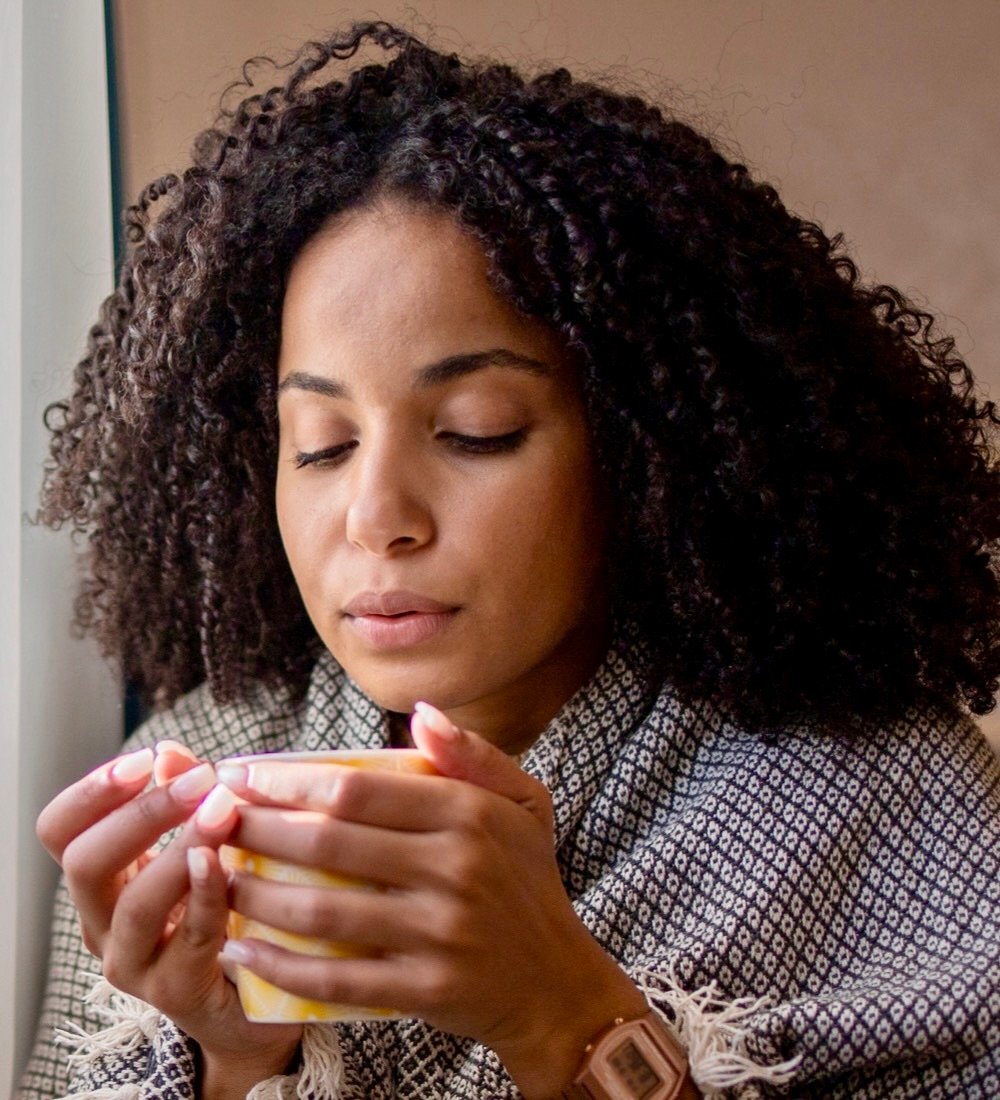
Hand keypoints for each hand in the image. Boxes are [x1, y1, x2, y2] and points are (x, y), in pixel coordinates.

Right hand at [36, 745, 300, 1096]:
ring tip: (221, 810)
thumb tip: (171, 753)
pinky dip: (207, 895)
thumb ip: (184, 799)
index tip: (141, 759)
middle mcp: (103, 922)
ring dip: (179, 849)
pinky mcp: (176, 990)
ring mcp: (134, 962)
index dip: (91, 792)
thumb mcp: (201, 845)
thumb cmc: (222, 907)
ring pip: (136, 904)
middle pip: (84, 865)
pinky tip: (225, 864)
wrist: (250, 996)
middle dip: (141, 815)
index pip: (60, 832)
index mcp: (100, 880)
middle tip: (199, 780)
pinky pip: (188, 938)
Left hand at [217, 705, 645, 1096]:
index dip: (289, 782)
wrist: (556, 984)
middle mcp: (456, 868)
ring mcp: (440, 933)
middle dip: (257, 830)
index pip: (358, 790)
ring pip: (323, 910)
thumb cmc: (528, 881)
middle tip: (213, 822)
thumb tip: (421, 713)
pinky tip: (240, 949)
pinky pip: (337, 977)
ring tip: (216, 879)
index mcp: (470, 814)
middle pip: (329, 843)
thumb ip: (473, 755)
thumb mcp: (524, 802)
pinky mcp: (426, 989)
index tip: (242, 778)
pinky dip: (281, 964)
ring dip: (256, 895)